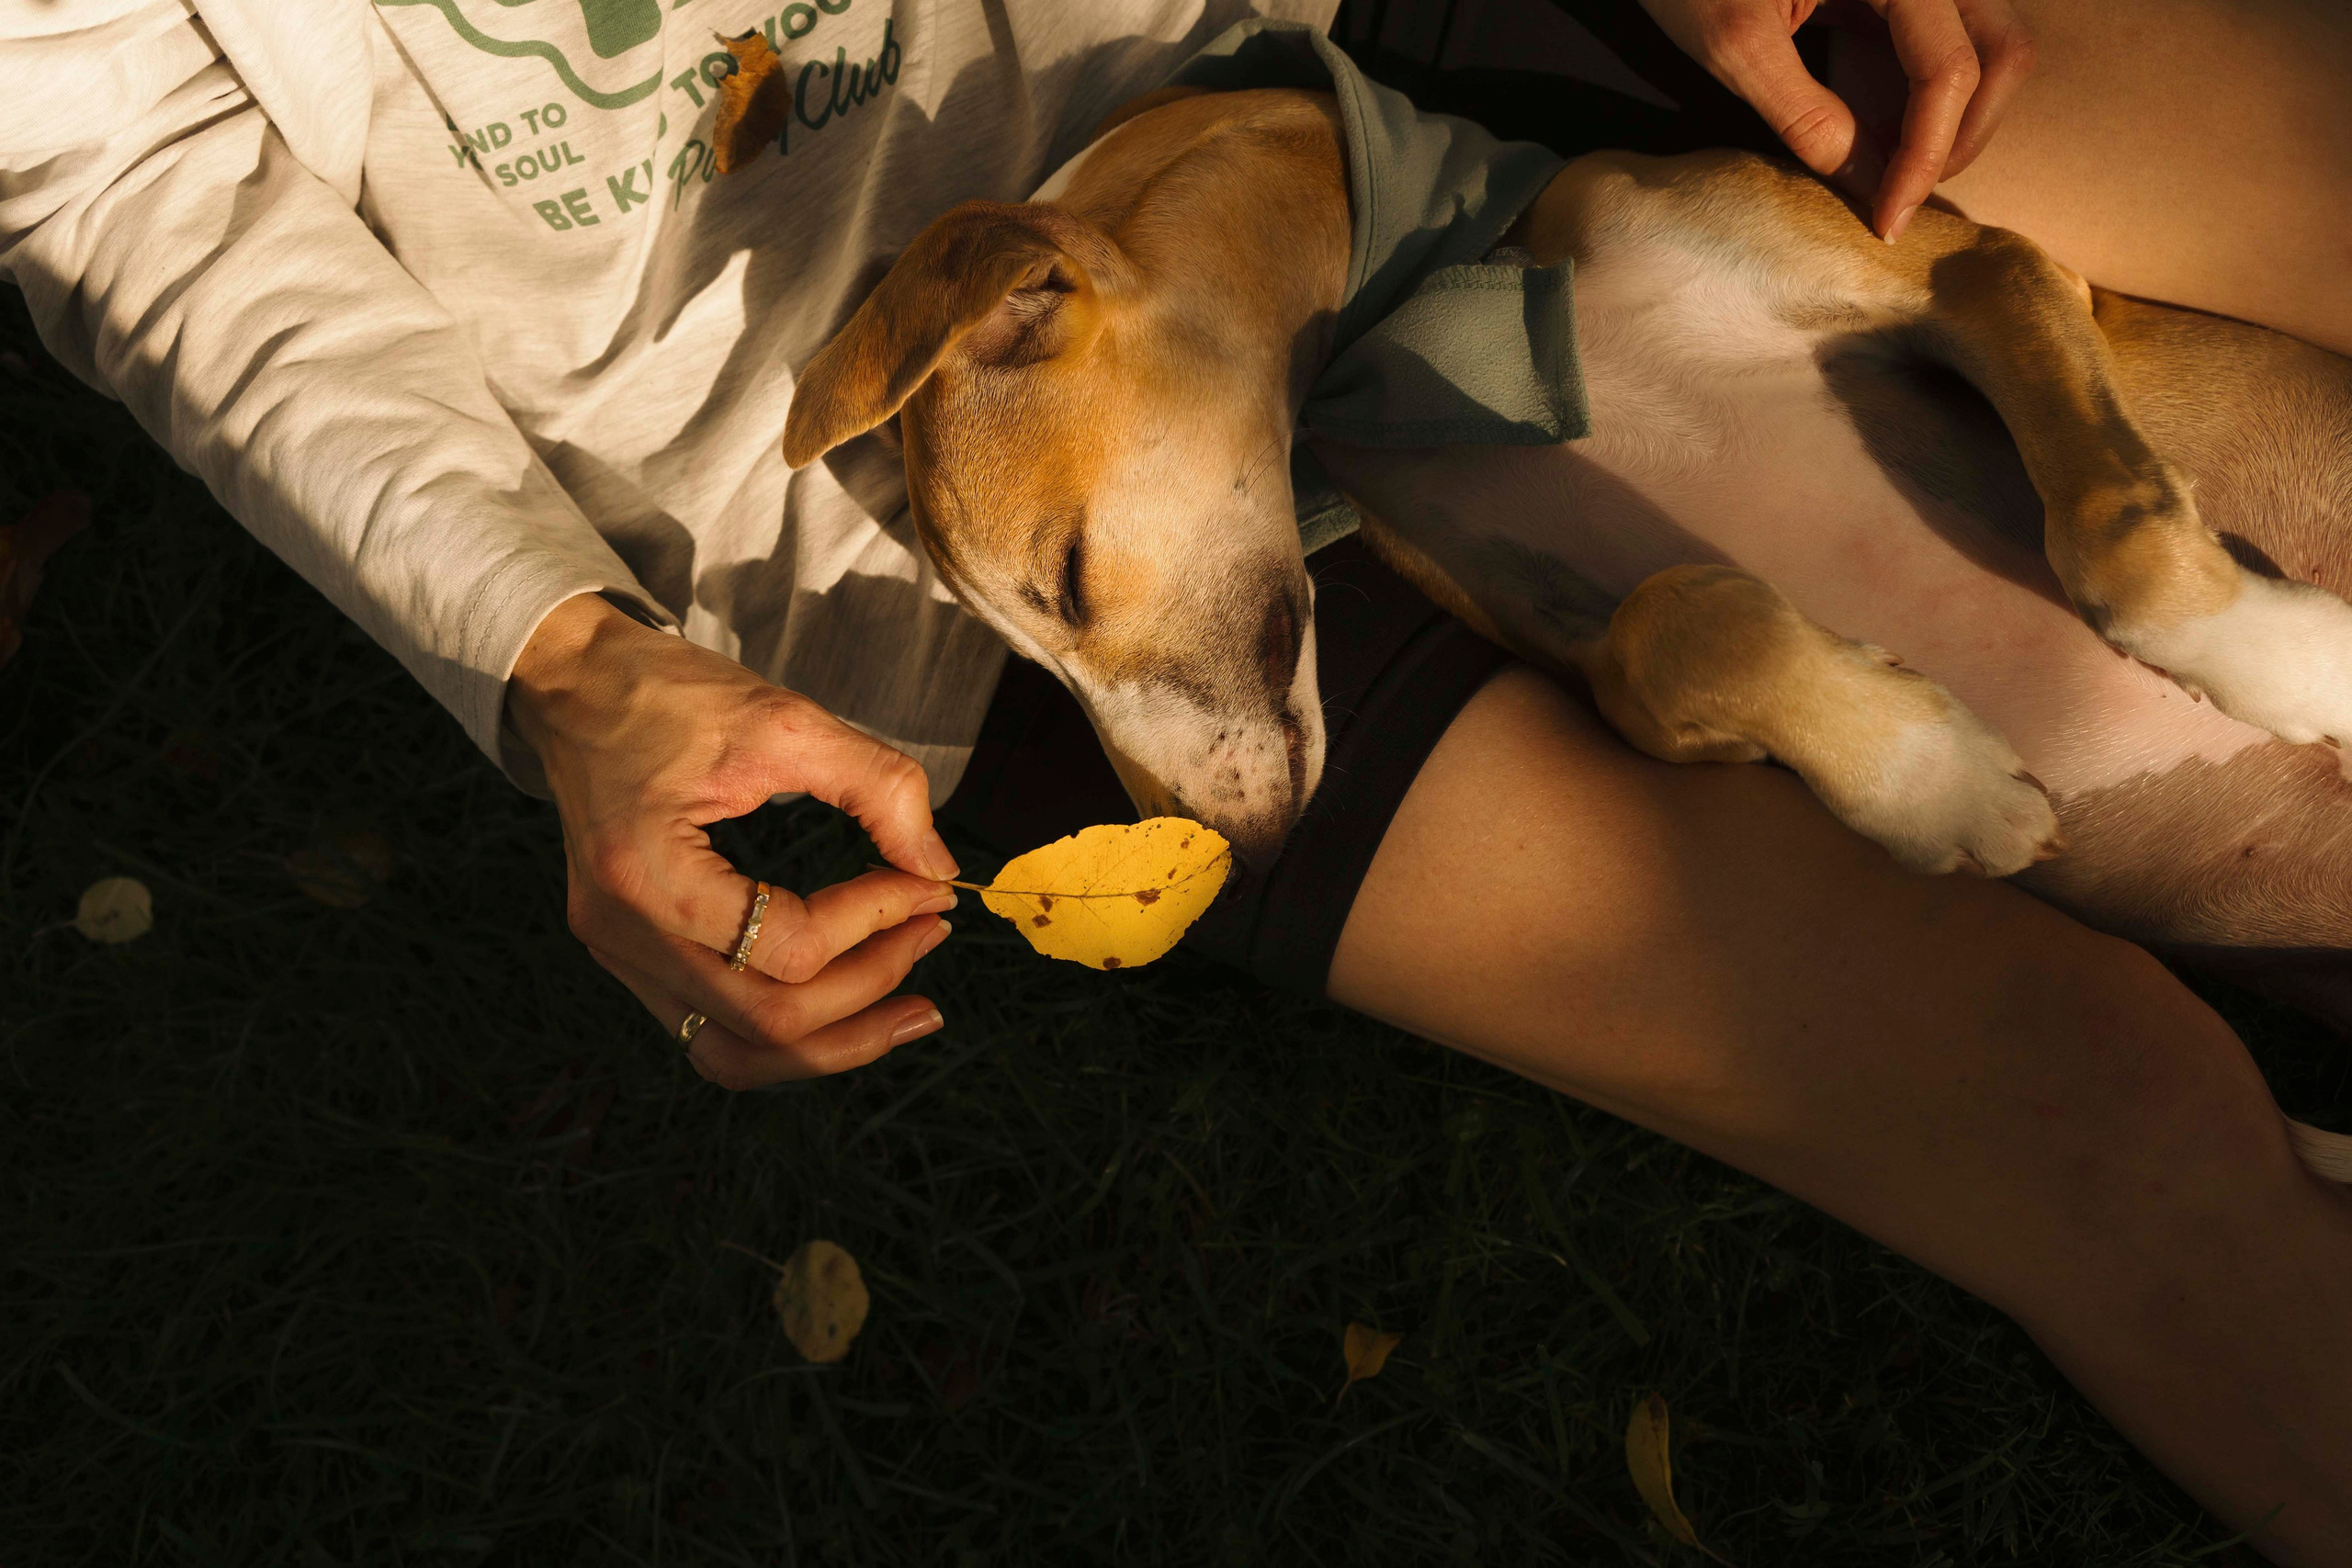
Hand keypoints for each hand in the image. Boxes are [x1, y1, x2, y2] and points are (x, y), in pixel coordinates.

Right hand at [506, 593, 958, 1088]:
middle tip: (931, 934)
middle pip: (765, 1022)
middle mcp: (622, 934)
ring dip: (831, 1040)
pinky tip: (844, 999)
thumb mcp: (784, 719)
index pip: (787, 946)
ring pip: (735, 1054)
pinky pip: (713, 1029)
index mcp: (647, 874)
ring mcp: (619, 954)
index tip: (927, 882)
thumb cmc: (667, 693)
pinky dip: (786, 1029)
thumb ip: (876, 787)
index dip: (874, 919)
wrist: (574, 685)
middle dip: (870, 988)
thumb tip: (938, 867)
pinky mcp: (630, 955)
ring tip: (907, 1010)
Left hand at [1637, 0, 2034, 240]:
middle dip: (1960, 138)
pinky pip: (1943, 46)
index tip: (1887, 221)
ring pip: (1986, 49)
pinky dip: (1923, 101)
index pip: (1948, 68)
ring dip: (1951, 120)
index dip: (1925, 155)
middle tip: (1899, 199)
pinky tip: (1876, 139)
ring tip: (1887, 174)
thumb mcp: (1735, 45)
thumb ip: (1803, 115)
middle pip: (2000, 53)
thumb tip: (1866, 187)